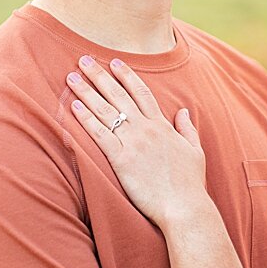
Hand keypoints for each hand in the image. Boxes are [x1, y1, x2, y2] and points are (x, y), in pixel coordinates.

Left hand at [65, 55, 209, 230]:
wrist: (185, 207)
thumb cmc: (190, 184)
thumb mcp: (195, 151)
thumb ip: (187, 129)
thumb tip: (182, 110)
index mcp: (162, 126)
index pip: (141, 92)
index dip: (126, 75)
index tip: (113, 62)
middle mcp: (146, 129)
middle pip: (118, 95)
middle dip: (99, 76)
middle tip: (83, 60)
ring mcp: (133, 143)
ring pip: (105, 110)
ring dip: (86, 92)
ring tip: (71, 78)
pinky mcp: (121, 159)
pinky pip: (100, 134)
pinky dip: (85, 119)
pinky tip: (73, 106)